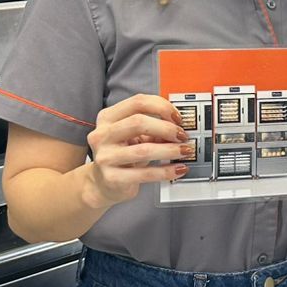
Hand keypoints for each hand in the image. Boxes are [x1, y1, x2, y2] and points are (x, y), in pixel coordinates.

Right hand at [83, 93, 190, 210]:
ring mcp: (105, 157)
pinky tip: (179, 169)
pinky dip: (166, 171)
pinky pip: (145, 173)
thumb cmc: (122, 155)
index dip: (162, 107)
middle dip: (167, 128)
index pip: (137, 102)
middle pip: (138, 122)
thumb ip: (154, 128)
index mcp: (107, 118)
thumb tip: (179, 127)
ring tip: (185, 151)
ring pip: (143, 150)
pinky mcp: (112, 178)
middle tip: (182, 136)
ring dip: (170, 150)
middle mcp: (102, 135)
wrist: (104, 183)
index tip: (178, 117)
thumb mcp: (135, 137)